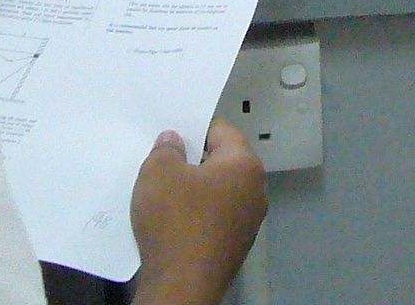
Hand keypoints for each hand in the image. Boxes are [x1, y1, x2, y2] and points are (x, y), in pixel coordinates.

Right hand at [130, 121, 266, 304]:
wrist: (182, 286)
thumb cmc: (175, 221)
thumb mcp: (158, 173)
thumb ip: (166, 149)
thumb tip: (175, 142)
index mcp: (246, 165)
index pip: (222, 130)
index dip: (194, 128)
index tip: (172, 133)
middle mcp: (256, 190)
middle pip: (222, 162)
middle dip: (194, 160)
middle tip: (165, 160)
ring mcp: (248, 221)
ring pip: (219, 191)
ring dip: (195, 189)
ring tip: (165, 191)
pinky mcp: (235, 245)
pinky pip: (215, 217)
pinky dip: (197, 214)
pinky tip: (174, 220)